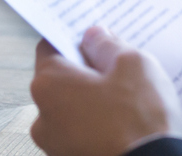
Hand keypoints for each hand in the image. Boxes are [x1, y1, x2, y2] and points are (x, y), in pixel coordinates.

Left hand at [31, 27, 181, 155]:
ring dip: (94, 102)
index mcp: (49, 85)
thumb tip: (93, 37)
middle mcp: (43, 117)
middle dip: (88, 72)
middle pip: (62, 80)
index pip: (50, 47)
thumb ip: (107, 45)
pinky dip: (99, 127)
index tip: (95, 38)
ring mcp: (56, 146)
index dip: (74, 39)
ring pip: (73, 109)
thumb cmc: (139, 120)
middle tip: (120, 70)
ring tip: (129, 102)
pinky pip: (83, 134)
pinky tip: (126, 125)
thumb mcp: (132, 64)